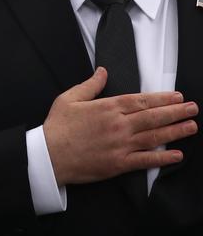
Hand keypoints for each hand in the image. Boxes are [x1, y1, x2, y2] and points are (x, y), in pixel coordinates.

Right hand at [44, 68, 197, 185]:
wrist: (48, 156)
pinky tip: (177, 154)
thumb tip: (103, 71)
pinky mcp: (119, 163)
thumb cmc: (57, 128)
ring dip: (176, 131)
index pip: (141, 101)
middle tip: (193, 109)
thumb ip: (89, 85)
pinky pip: (146, 160)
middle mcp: (118, 125)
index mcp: (107, 108)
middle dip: (176, 112)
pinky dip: (163, 158)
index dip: (162, 99)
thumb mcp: (68, 99)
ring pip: (155, 137)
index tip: (177, 97)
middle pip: (153, 117)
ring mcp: (120, 145)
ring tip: (191, 126)